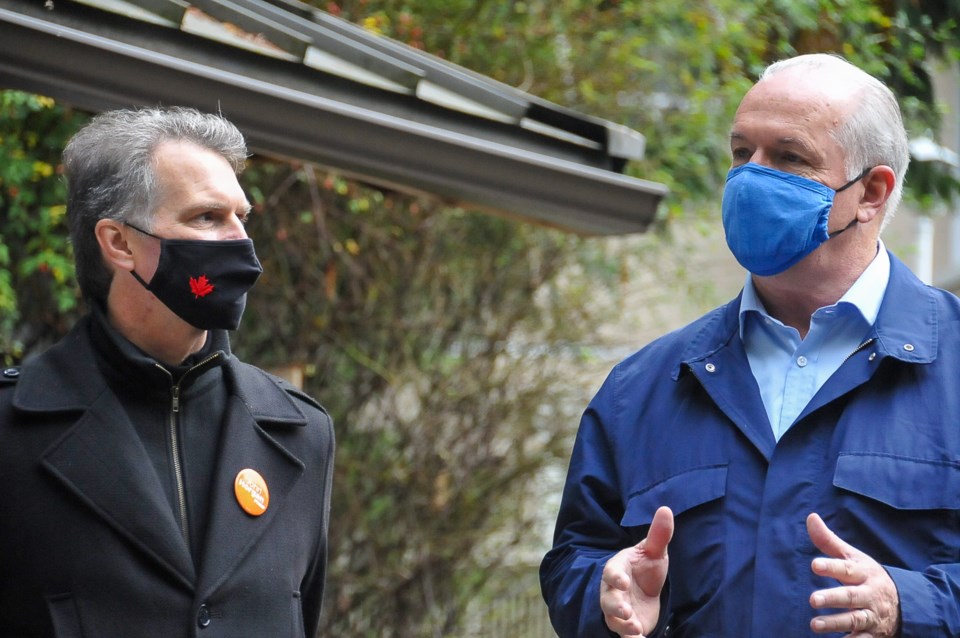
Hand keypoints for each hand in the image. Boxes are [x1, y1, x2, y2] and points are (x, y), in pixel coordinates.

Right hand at [600, 506, 673, 636]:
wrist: (645, 592)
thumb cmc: (646, 569)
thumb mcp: (654, 552)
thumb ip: (658, 535)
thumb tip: (666, 509)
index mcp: (618, 570)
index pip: (611, 572)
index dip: (615, 577)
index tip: (622, 582)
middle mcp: (614, 592)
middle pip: (608, 600)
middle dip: (615, 606)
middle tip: (625, 612)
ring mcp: (619, 611)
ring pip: (614, 620)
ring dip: (622, 625)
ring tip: (635, 630)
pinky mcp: (627, 627)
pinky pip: (625, 635)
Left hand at [806, 513, 900, 636]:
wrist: (905, 603)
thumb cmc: (868, 576)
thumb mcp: (852, 557)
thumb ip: (829, 540)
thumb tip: (811, 517)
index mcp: (863, 573)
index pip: (846, 569)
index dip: (831, 566)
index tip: (815, 565)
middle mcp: (869, 594)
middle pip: (851, 596)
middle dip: (833, 598)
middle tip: (813, 599)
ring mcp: (872, 615)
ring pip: (855, 620)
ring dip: (835, 623)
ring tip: (814, 625)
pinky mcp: (874, 634)